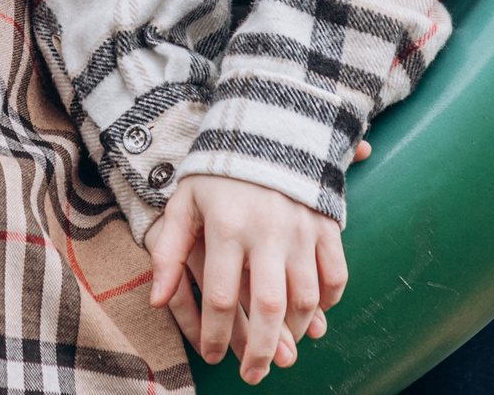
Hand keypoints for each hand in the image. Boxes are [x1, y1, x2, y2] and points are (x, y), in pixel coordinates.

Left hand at [147, 174, 347, 383]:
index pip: (217, 296)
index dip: (213, 334)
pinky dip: (328, 303)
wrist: (266, 123)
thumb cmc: (217, 170)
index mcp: (226, 227)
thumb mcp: (183, 202)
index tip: (209, 356)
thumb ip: (169, 251)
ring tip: (280, 350)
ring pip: (304, 298)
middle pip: (266, 307)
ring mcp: (301, 229)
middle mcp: (266, 231)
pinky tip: (312, 316)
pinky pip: (336, 276)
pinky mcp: (327, 225)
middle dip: (258, 349)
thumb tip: (157, 302)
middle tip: (252, 375)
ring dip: (293, 332)